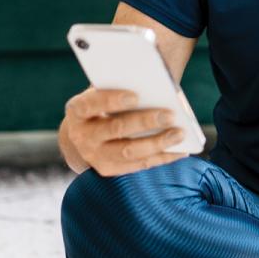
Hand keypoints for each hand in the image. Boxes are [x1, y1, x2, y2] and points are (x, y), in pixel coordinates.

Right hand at [62, 86, 186, 176]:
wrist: (85, 133)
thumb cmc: (104, 104)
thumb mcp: (105, 93)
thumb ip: (124, 88)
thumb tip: (159, 89)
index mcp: (78, 110)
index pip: (91, 104)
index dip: (112, 100)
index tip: (136, 96)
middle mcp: (81, 135)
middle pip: (116, 129)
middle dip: (145, 122)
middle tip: (170, 115)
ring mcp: (94, 155)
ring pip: (129, 152)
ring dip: (157, 143)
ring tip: (180, 134)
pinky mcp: (109, 169)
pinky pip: (138, 165)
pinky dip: (162, 157)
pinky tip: (180, 151)